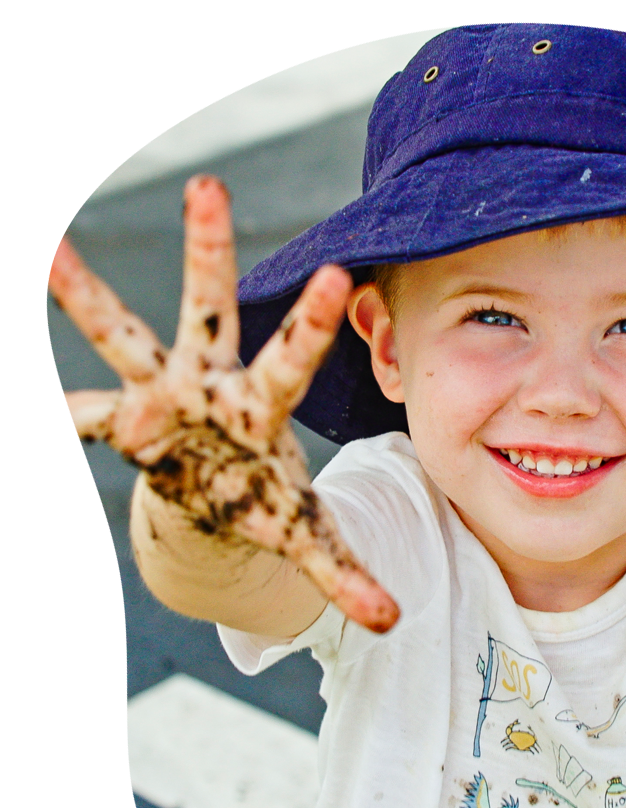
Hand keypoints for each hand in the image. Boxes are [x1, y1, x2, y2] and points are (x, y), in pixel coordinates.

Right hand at [49, 176, 398, 632]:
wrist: (221, 501)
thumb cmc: (268, 502)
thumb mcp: (306, 535)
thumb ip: (346, 574)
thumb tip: (391, 623)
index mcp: (264, 405)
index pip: (292, 358)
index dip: (310, 322)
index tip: (335, 273)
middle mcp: (213, 384)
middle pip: (211, 310)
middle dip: (209, 252)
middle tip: (210, 184)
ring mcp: (164, 396)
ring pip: (128, 336)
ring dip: (91, 299)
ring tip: (52, 252)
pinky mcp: (126, 420)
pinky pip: (84, 413)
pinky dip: (67, 414)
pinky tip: (56, 411)